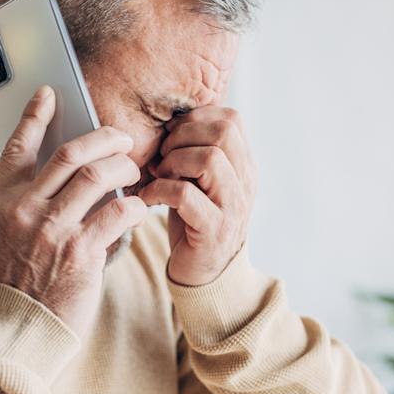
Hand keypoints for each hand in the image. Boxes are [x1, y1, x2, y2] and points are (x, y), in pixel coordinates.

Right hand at [0, 86, 150, 336]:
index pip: (17, 147)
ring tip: (133, 171)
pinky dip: (132, 205)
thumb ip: (19, 204)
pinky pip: (116, 213)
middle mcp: (21, 210)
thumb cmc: (11, 284)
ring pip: (96, 176)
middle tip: (122, 137)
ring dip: (122, 168)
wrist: (16, 330)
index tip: (49, 94)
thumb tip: (56, 174)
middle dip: (102, 138)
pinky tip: (137, 207)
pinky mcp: (80, 253)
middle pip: (69, 154)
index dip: (34, 116)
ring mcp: (50, 230)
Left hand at [137, 105, 255, 285]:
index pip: (231, 119)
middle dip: (183, 137)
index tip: (173, 137)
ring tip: (159, 177)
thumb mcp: (199, 180)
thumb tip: (169, 125)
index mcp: (243, 166)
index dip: (196, 118)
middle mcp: (245, 183)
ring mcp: (233, 207)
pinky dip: (159, 190)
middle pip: (223, 132)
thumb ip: (193, 152)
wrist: (205, 274)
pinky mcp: (213, 230)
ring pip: (209, 159)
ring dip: (173, 162)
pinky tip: (148, 198)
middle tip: (163, 157)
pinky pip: (185, 194)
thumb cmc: (195, 221)